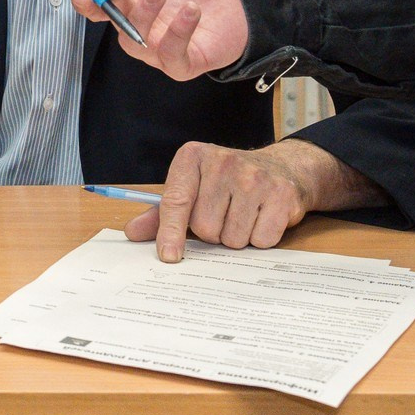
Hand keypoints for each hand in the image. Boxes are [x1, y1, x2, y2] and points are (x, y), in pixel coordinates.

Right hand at [64, 0, 249, 79]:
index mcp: (129, 1)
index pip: (99, 8)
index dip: (87, 3)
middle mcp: (140, 28)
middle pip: (115, 22)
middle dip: (112, 0)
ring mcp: (160, 49)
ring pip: (138, 41)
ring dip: (145, 15)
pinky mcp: (183, 64)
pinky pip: (171, 55)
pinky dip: (178, 32)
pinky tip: (191, 10)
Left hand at [128, 139, 330, 261]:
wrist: (282, 168)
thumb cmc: (227, 182)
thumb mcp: (193, 187)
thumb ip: (162, 213)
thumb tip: (133, 233)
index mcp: (192, 158)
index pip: (175, 201)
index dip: (169, 232)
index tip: (168, 256)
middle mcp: (223, 162)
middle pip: (205, 228)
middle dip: (212, 233)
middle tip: (223, 216)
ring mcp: (254, 177)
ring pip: (232, 239)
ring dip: (236, 238)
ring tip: (243, 215)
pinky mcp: (281, 194)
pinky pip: (261, 240)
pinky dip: (261, 239)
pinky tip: (262, 218)